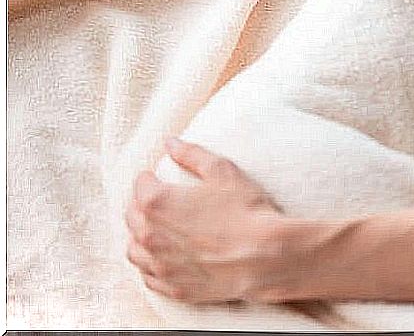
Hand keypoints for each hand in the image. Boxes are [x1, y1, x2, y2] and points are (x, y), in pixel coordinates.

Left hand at [125, 138, 284, 302]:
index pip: (140, 185)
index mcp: (157, 202)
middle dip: (142, 206)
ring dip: (141, 237)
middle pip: (132, 217)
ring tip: (157, 231)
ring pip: (134, 250)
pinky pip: (149, 278)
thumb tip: (170, 142)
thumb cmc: (245, 210)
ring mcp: (160, 265)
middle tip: (160, 201)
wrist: (264, 255)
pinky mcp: (173, 287)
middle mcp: (150, 235)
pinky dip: (152, 266)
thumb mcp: (222, 171)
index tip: (159, 177)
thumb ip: (192, 154)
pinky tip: (164, 259)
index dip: (151, 178)